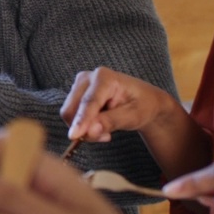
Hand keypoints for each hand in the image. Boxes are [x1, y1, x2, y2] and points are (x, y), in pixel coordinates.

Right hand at [60, 66, 176, 142]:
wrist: (144, 100)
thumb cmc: (143, 105)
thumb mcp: (134, 116)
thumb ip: (111, 122)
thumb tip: (90, 131)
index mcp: (104, 77)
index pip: (88, 102)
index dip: (81, 120)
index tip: (74, 136)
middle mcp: (87, 78)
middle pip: (73, 108)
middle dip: (84, 128)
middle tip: (106, 137)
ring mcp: (79, 85)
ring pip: (69, 113)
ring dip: (84, 128)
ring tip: (105, 131)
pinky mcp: (75, 94)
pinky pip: (71, 115)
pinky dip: (82, 125)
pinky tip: (98, 125)